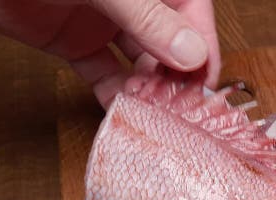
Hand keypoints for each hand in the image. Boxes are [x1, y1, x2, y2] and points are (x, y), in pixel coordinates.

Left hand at [0, 0, 219, 105]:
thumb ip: (146, 19)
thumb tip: (191, 54)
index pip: (191, 9)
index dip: (203, 44)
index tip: (204, 81)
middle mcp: (130, 0)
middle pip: (169, 40)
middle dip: (177, 73)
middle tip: (181, 106)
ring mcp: (102, 19)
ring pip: (138, 60)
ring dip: (148, 87)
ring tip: (154, 112)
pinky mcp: (71, 41)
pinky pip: (102, 72)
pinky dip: (113, 93)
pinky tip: (122, 111)